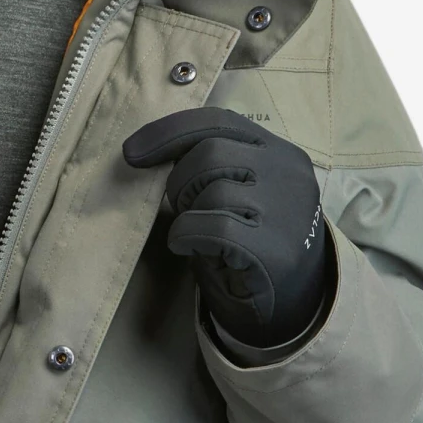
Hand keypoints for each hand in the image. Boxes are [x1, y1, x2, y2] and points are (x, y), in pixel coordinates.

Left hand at [122, 107, 329, 348]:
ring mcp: (286, 210)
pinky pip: (210, 227)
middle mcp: (288, 173)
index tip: (131, 152)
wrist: (290, 301)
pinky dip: (187, 236)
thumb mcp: (239, 188)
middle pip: (209, 153)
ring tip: (198, 232)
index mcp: (279, 151)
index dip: (168, 132)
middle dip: (181, 181)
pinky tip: (190, 247)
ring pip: (211, 190)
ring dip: (188, 212)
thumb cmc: (250, 238)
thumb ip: (212, 162)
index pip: (218, 121)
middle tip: (184, 208)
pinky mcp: (274, 249)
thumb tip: (148, 146)